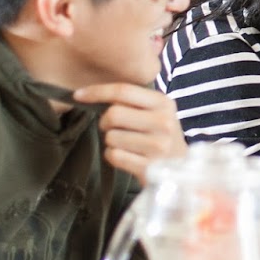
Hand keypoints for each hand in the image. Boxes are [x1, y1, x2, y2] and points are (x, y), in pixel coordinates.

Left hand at [72, 83, 187, 184]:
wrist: (182, 169)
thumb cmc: (161, 136)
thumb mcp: (157, 112)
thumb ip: (133, 101)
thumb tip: (91, 94)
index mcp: (164, 103)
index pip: (124, 91)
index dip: (97, 91)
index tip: (78, 95)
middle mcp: (163, 122)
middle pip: (114, 114)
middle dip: (105, 122)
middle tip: (113, 128)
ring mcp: (158, 146)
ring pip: (111, 137)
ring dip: (112, 142)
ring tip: (127, 145)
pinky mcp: (149, 167)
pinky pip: (114, 156)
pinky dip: (114, 156)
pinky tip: (128, 157)